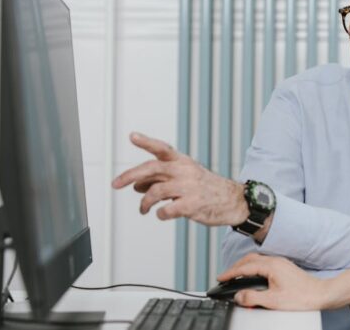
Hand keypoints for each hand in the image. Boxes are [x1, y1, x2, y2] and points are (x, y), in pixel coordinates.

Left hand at [112, 132, 248, 225]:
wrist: (233, 201)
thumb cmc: (206, 188)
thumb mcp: (185, 177)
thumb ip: (161, 178)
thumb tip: (135, 185)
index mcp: (183, 162)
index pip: (162, 149)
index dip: (146, 142)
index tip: (132, 136)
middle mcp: (184, 171)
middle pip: (152, 169)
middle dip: (130, 176)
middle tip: (115, 184)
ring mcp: (188, 188)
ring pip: (154, 192)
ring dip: (144, 202)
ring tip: (143, 209)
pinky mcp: (192, 205)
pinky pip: (165, 210)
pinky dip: (159, 214)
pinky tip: (162, 214)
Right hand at [217, 253, 328, 310]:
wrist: (320, 294)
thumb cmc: (302, 297)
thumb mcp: (273, 301)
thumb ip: (253, 298)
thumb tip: (239, 296)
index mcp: (271, 266)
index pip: (245, 267)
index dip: (230, 272)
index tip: (220, 277)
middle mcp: (275, 261)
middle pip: (249, 259)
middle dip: (235, 267)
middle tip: (225, 276)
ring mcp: (281, 263)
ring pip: (257, 260)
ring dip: (244, 266)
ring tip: (236, 276)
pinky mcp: (284, 268)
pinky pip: (264, 263)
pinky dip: (253, 268)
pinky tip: (253, 276)